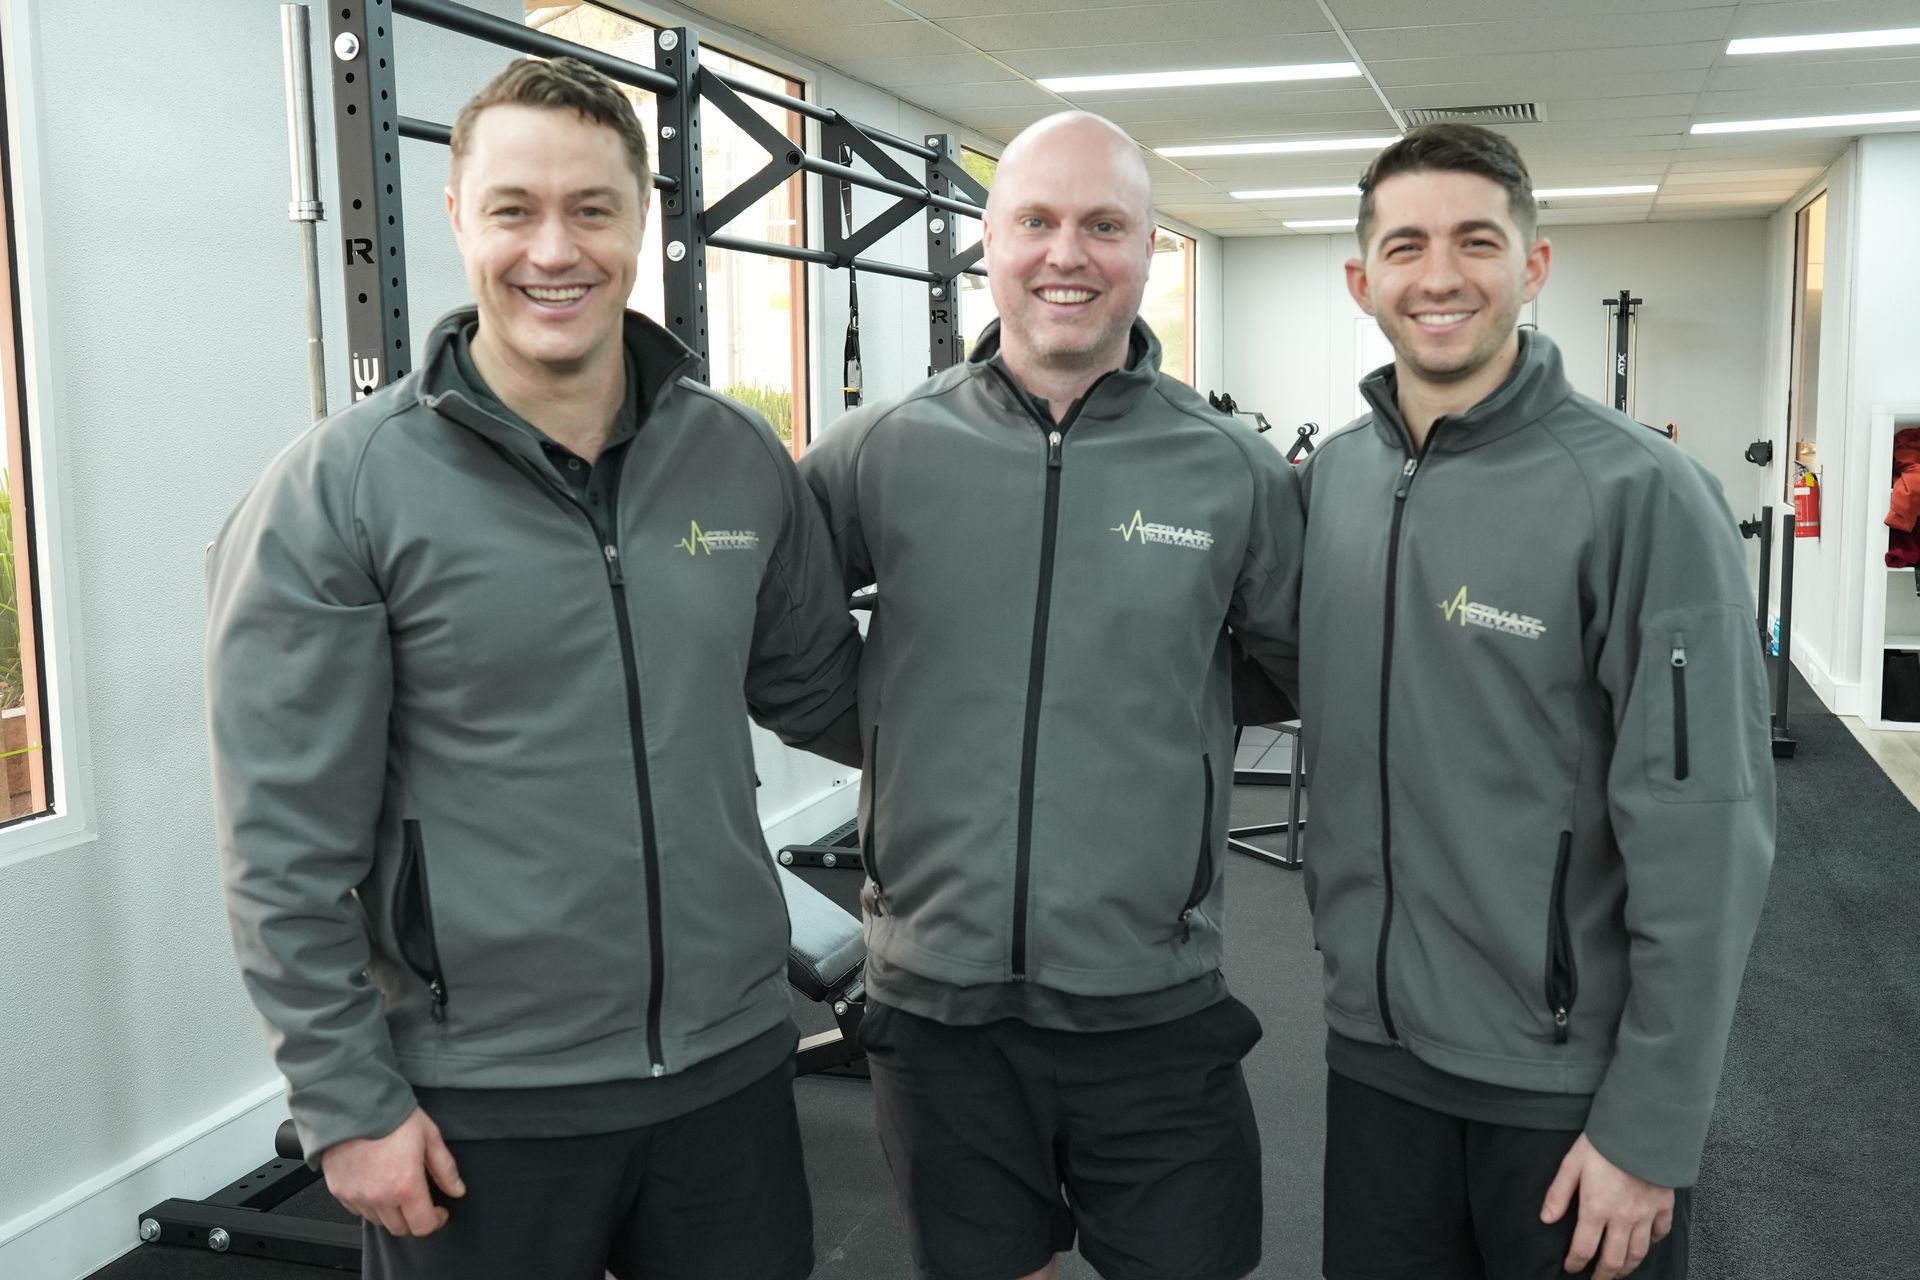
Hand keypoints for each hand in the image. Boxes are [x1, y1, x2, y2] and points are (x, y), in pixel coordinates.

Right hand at [319, 1107, 465, 1237]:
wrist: (353, 1104)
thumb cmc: (391, 1116)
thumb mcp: (429, 1136)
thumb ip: (445, 1168)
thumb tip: (457, 1190)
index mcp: (405, 1185)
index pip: (423, 1226)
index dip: (436, 1221)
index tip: (439, 1211)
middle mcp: (379, 1196)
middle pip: (401, 1228)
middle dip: (414, 1218)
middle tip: (419, 1199)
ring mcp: (357, 1196)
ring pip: (379, 1221)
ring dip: (392, 1212)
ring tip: (396, 1187)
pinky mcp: (340, 1191)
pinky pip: (358, 1210)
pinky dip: (370, 1204)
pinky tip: (376, 1184)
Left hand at [1540, 1132, 1673, 1278]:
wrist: (1641, 1129)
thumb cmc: (1602, 1144)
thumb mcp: (1571, 1164)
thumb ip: (1558, 1194)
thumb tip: (1546, 1220)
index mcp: (1596, 1209)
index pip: (1583, 1248)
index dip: (1575, 1262)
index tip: (1571, 1268)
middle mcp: (1622, 1218)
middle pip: (1613, 1259)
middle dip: (1603, 1275)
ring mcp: (1645, 1214)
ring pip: (1638, 1253)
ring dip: (1627, 1267)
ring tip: (1619, 1272)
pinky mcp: (1663, 1205)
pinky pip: (1660, 1233)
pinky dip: (1652, 1243)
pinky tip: (1645, 1244)